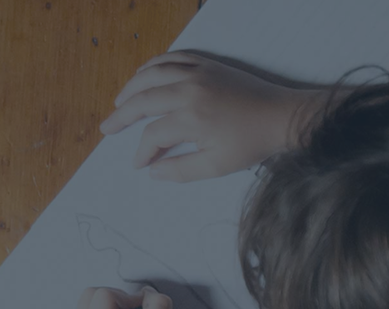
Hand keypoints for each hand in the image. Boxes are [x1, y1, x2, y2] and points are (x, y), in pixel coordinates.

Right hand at [100, 51, 324, 181]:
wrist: (281, 117)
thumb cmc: (251, 144)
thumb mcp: (217, 166)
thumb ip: (181, 170)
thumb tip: (152, 171)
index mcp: (191, 118)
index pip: (153, 134)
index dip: (142, 151)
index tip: (139, 164)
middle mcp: (189, 91)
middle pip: (143, 100)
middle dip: (122, 116)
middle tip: (107, 127)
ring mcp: (197, 73)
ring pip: (152, 74)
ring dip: (132, 87)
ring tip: (119, 101)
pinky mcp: (207, 65)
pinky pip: (172, 57)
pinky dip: (153, 65)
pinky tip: (144, 75)